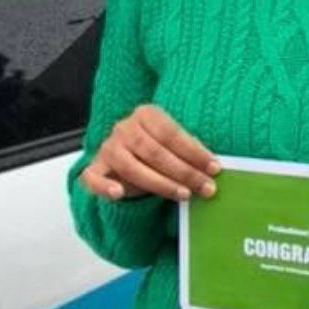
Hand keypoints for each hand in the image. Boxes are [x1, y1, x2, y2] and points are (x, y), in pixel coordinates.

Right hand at [78, 105, 220, 203]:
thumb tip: (213, 167)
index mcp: (145, 114)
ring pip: (131, 167)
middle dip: (183, 171)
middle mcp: (124, 128)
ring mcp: (108, 148)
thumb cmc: (155, 150)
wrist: (124, 154)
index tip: (214, 168)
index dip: (194, 152)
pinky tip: (118, 194)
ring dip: (160, 183)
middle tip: (205, 187)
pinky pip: (94, 178)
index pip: (170, 133)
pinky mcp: (95, 168)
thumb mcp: (172, 143)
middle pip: (154, 151)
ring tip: (184, 194)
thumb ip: (187, 151)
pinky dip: (105, 186)